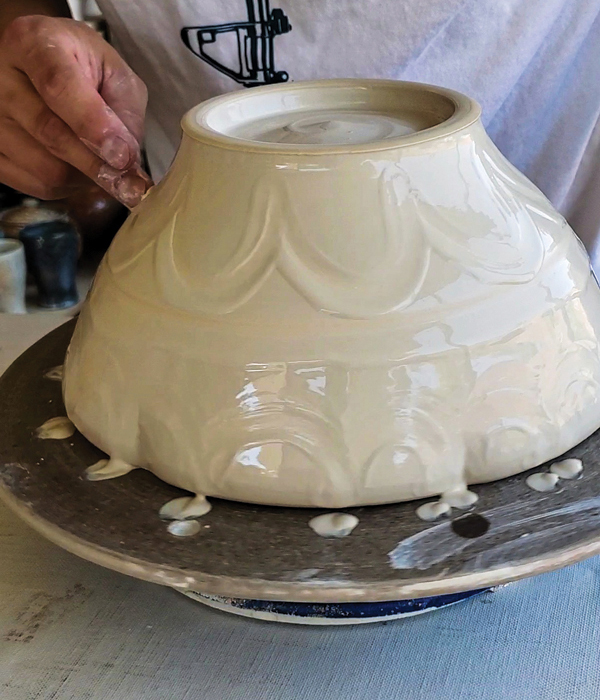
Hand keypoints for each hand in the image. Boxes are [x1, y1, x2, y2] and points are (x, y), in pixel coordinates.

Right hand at [0, 15, 151, 206]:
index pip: (59, 87)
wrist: (40, 65)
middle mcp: (0, 78)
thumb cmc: (80, 66)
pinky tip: (78, 168)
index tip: (123, 156)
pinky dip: (67, 186)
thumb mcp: (113, 72)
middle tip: (129, 181)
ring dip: (85, 177)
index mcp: (32, 43)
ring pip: (46, 169)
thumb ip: (125, 112)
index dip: (94, 126)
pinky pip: (37, 185)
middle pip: (51, 134)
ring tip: (99, 161)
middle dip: (98, 164)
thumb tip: (126, 161)